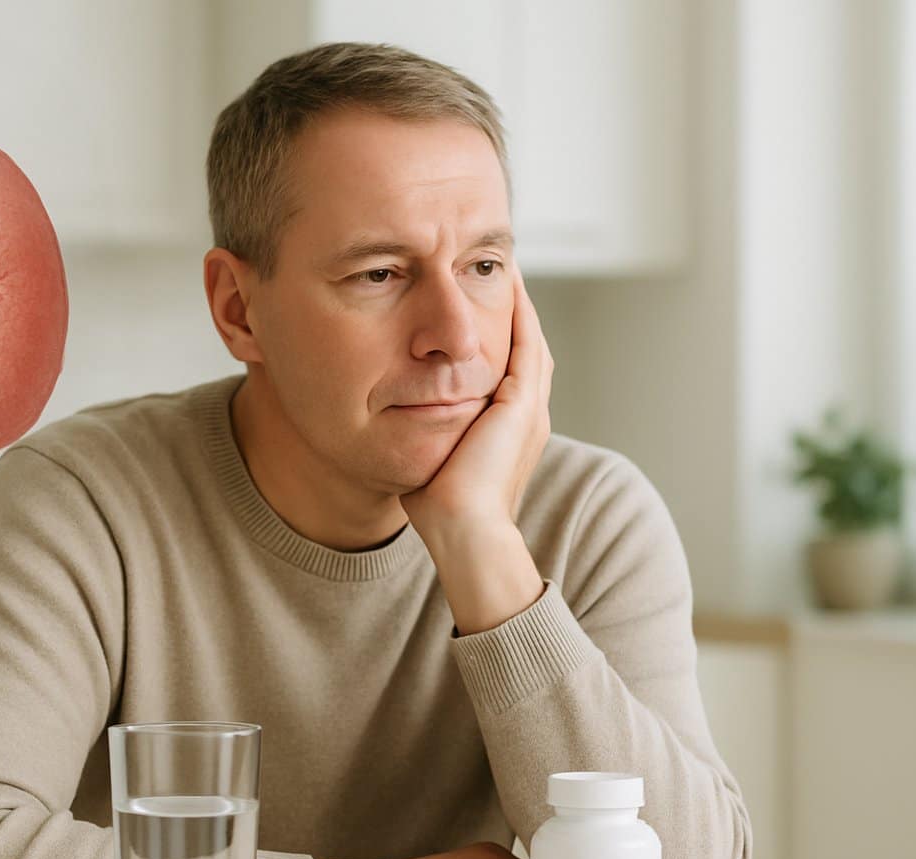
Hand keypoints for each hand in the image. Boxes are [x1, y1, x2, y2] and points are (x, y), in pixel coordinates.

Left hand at [399, 264, 554, 535]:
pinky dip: (520, 314)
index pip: (509, 366)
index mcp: (509, 426)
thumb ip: (420, 429)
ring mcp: (529, 408)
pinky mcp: (521, 406)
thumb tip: (385, 413)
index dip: (497, 332)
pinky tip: (509, 285)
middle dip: (512, 308)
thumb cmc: (436, 506)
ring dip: (519, 303)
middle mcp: (527, 413)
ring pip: (530, 339)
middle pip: (526, 346)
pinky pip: (526, 345)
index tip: (474, 302)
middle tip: (495, 271)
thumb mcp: (428, 453)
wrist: (463, 533)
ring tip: (505, 268)